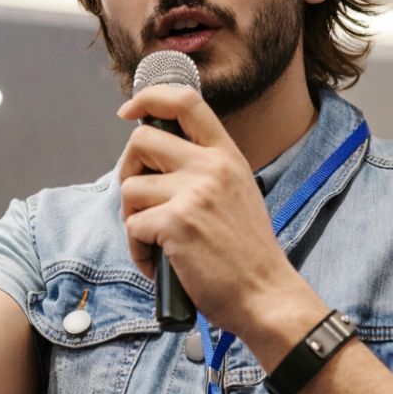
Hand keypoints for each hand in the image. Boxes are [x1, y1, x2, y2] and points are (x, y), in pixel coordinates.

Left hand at [116, 85, 297, 331]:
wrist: (265, 295)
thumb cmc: (247, 254)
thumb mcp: (236, 192)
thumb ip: (204, 169)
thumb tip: (155, 159)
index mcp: (227, 155)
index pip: (185, 100)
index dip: (149, 98)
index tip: (130, 112)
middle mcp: (211, 166)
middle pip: (140, 141)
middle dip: (127, 170)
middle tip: (139, 200)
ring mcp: (194, 193)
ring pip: (130, 188)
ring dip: (133, 218)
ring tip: (157, 242)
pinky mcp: (176, 223)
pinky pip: (132, 226)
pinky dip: (138, 250)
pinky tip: (160, 264)